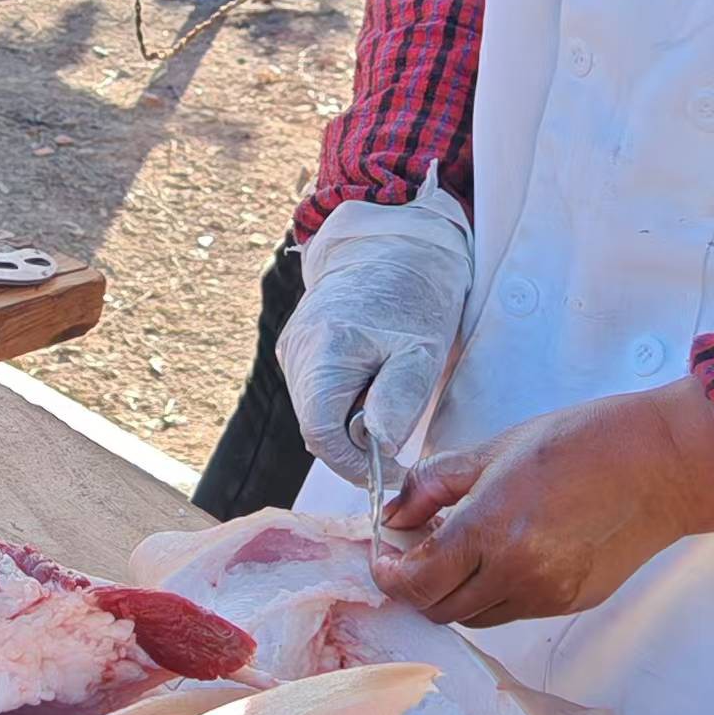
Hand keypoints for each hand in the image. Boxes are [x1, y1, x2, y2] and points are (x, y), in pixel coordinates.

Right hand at [279, 186, 471, 473]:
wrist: (396, 244)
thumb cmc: (415, 294)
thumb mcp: (421, 351)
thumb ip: (398, 401)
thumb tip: (379, 448)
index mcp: (326, 347)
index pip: (321, 434)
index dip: (354, 464)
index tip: (390, 470)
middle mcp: (298, 348)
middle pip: (315, 425)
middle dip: (354, 443)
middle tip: (397, 434)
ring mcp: (292, 347)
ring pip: (315, 411)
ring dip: (350, 421)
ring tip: (388, 392)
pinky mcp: (297, 347)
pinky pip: (316, 392)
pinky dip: (343, 401)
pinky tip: (371, 379)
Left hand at [375, 378, 713, 628]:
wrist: (662, 464)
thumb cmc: (585, 442)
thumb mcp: (496, 449)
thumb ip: (435, 483)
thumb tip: (395, 512)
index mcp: (493, 528)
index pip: (417, 581)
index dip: (389, 573)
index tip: (384, 555)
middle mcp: (518, 573)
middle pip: (439, 609)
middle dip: (418, 584)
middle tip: (416, 548)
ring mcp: (547, 594)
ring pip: (475, 616)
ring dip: (455, 592)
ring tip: (462, 549)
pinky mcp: (571, 603)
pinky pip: (513, 611)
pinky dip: (494, 592)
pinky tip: (503, 554)